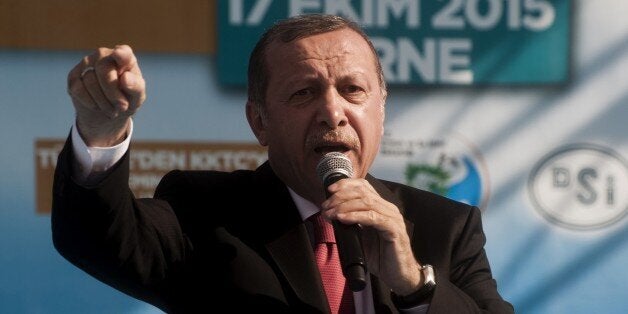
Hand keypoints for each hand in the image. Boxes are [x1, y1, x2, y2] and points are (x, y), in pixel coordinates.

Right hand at [67, 45, 145, 146]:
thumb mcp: (137, 96)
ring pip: (91, 82)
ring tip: (112, 109)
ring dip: (104, 102)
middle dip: (113, 93)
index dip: (121, 54)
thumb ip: (136, 86)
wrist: (109, 112)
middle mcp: (104, 55)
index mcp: (125, 57)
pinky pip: (79, 90)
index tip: (119, 54)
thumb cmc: (127, 99)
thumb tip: (125, 78)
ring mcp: (87, 63)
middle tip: (122, 107)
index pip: (124, 53)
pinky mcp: (74, 76)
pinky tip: (98, 106)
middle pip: (104, 70)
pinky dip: (91, 103)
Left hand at [321, 178, 422, 294]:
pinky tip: (342, 218)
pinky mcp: (394, 230)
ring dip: (343, 206)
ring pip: (366, 202)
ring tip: (330, 213)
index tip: (329, 190)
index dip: (346, 185)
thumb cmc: (381, 257)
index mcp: (381, 207)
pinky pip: (372, 217)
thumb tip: (332, 214)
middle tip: (325, 206)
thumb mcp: (362, 236)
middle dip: (340, 197)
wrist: (399, 275)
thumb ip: (352, 223)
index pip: (364, 186)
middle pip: (362, 192)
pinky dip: (355, 216)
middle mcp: (388, 209)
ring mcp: (392, 218)